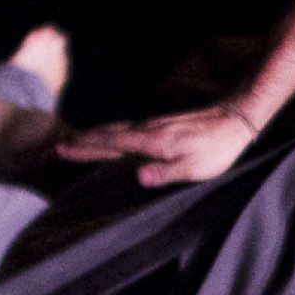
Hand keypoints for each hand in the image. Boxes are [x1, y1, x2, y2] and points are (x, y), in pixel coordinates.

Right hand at [59, 98, 259, 186]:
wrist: (235, 117)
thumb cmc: (217, 149)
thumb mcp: (195, 168)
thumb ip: (166, 173)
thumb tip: (138, 177)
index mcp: (152, 143)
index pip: (111, 144)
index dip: (87, 148)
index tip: (63, 148)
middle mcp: (148, 130)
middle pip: (108, 135)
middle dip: (83, 141)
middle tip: (59, 145)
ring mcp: (154, 125)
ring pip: (117, 129)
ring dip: (95, 135)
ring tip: (77, 140)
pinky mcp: (161, 124)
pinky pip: (128, 128)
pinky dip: (112, 132)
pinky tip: (111, 136)